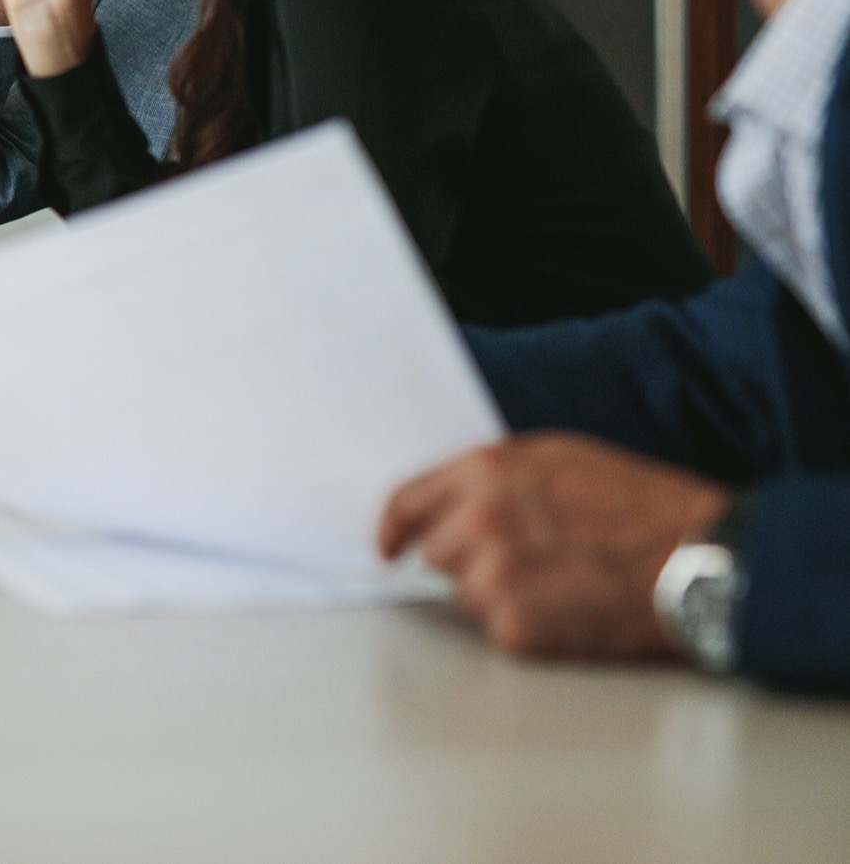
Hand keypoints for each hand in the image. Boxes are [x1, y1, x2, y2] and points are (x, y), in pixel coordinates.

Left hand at [378, 433, 728, 659]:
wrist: (697, 562)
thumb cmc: (640, 506)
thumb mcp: (560, 457)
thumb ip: (494, 475)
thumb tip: (447, 499)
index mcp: (485, 471)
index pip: (405, 503)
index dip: (394, 528)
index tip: (389, 546)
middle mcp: (478, 520)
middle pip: (435, 555)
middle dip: (467, 560)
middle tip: (528, 562)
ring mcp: (493, 576)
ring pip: (465, 595)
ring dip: (498, 595)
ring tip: (560, 582)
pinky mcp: (515, 626)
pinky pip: (498, 629)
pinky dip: (526, 627)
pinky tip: (569, 609)